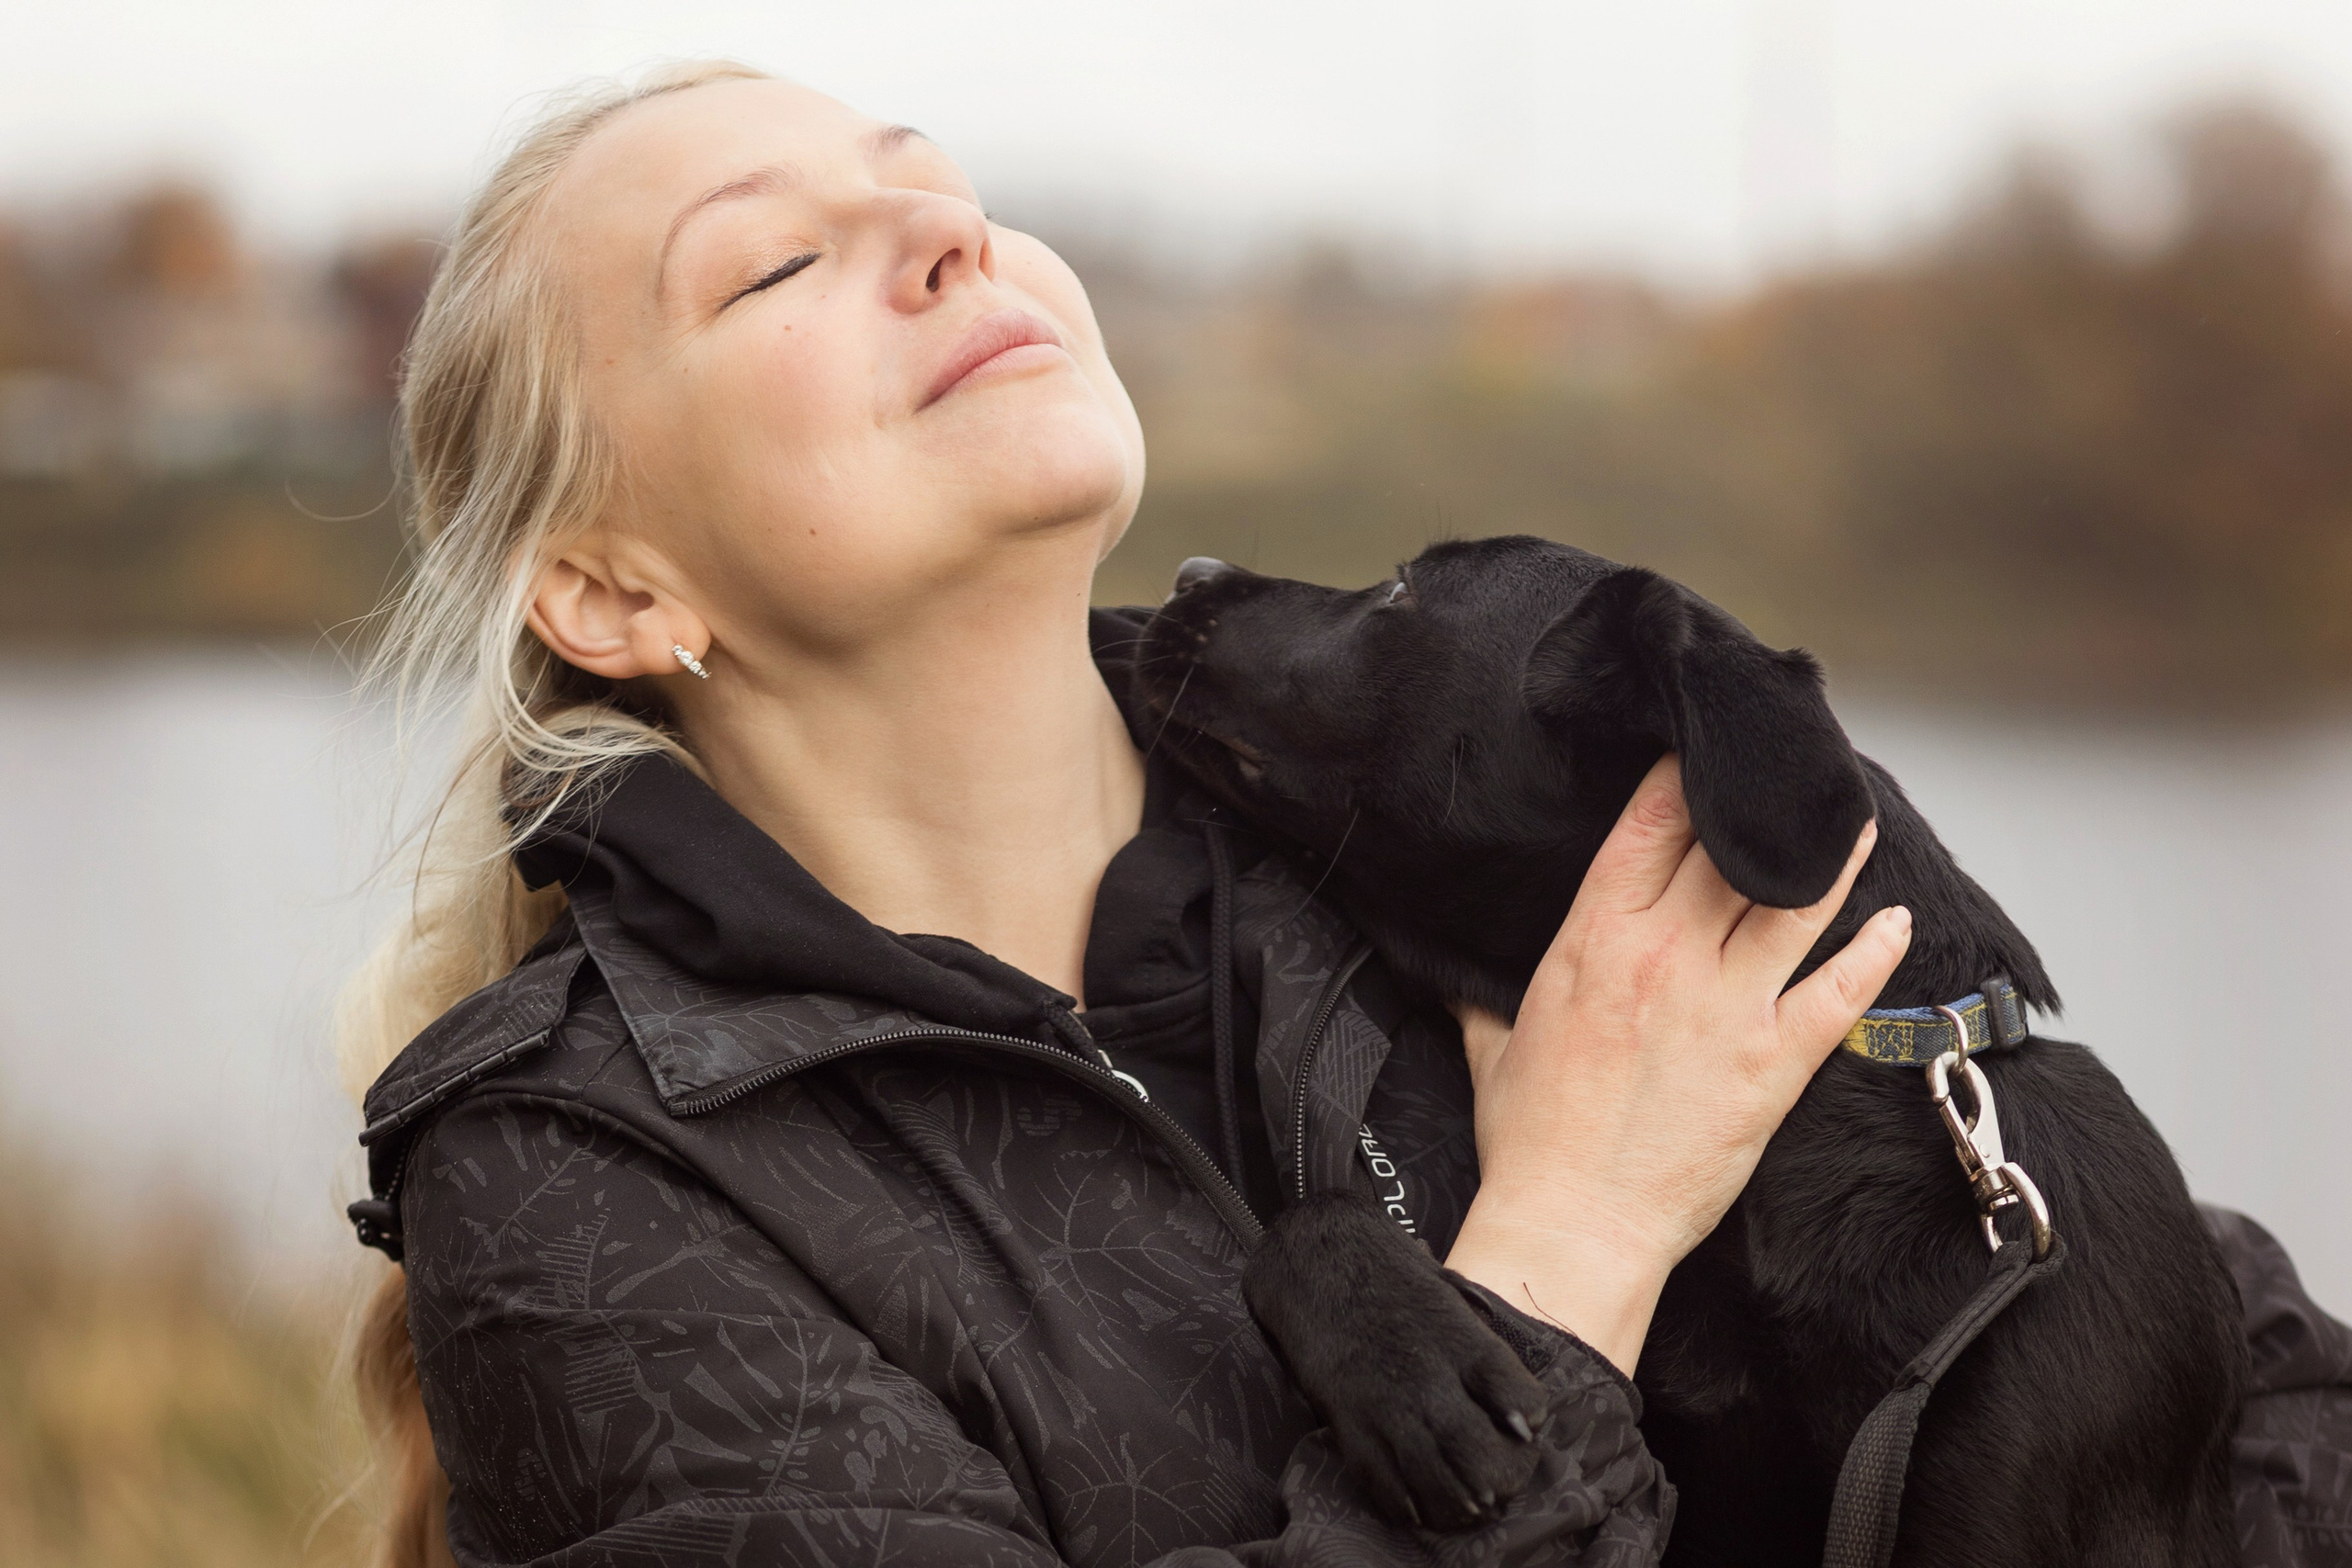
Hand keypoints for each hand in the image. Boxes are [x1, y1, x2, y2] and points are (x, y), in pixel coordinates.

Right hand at [1442, 755, 1911, 1373]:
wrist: (1573, 1225)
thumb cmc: (1532, 1143)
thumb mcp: (1493, 1044)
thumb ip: (1487, 995)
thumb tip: (1467, 975)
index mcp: (1593, 941)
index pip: (1652, 825)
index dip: (1685, 779)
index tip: (1705, 754)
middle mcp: (1665, 957)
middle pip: (1731, 849)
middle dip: (1763, 806)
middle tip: (1790, 777)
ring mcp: (1725, 1007)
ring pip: (1795, 905)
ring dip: (1833, 857)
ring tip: (1855, 822)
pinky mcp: (1772, 1064)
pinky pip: (1839, 991)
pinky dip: (1874, 951)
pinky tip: (1895, 923)